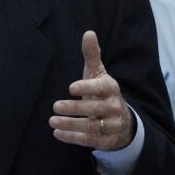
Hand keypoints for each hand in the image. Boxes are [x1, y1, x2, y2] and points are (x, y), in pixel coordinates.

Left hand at [50, 30, 134, 150]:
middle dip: (74, 108)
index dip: (87, 87)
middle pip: (94, 109)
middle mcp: (114, 107)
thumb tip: (88, 32)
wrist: (122, 120)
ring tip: (52, 121)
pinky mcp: (107, 140)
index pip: (101, 87)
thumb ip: (92, 54)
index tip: (70, 87)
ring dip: (71, 124)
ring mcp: (112, 125)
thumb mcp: (98, 73)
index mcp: (111, 88)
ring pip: (91, 127)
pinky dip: (73, 137)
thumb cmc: (102, 91)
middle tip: (55, 105)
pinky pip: (90, 141)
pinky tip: (57, 133)